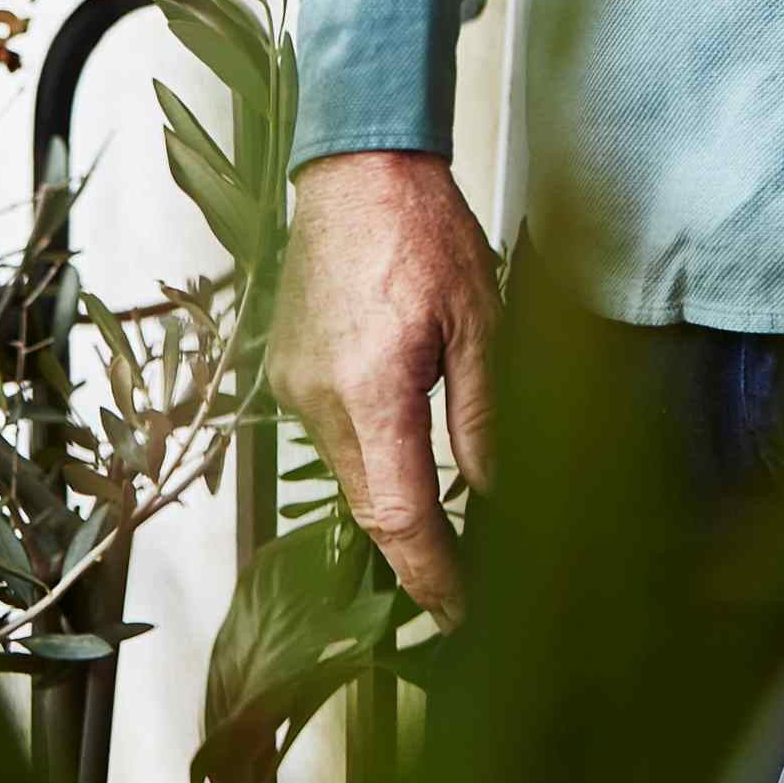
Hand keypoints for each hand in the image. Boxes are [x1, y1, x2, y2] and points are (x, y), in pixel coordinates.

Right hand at [265, 148, 500, 620]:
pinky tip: (401, 442)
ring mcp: (295, 384)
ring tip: (443, 525)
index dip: (430, 576)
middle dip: (414, 550)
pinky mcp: (286, 369)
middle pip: (368, 505)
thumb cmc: (423, 229)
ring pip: (348, 474)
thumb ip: (484, 416)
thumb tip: (497, 493)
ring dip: (391, 499)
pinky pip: (330, 434)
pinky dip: (367, 453)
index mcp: (372, 390)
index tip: (457, 616)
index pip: (399, 516)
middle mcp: (321, 398)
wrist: (357, 167)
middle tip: (463, 587)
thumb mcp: (480, 321)